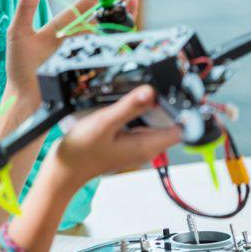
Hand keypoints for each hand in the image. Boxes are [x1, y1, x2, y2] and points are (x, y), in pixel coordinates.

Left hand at [4, 0, 135, 97]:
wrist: (24, 97)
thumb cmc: (20, 65)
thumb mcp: (19, 32)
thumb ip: (26, 7)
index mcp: (64, 24)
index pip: (86, 2)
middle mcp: (78, 36)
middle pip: (104, 14)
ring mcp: (86, 51)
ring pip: (111, 30)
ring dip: (124, 16)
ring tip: (133, 1)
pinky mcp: (91, 67)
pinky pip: (110, 51)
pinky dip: (122, 41)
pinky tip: (129, 31)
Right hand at [55, 86, 180, 185]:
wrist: (65, 167)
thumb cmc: (82, 150)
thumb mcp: (105, 122)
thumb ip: (129, 106)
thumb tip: (151, 91)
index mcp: (147, 145)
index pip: (182, 129)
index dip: (185, 110)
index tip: (178, 91)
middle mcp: (147, 147)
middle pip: (171, 123)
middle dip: (166, 104)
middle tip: (156, 84)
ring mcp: (138, 146)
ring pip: (155, 122)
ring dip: (151, 107)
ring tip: (139, 92)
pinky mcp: (128, 142)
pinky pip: (142, 124)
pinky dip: (138, 113)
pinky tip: (126, 105)